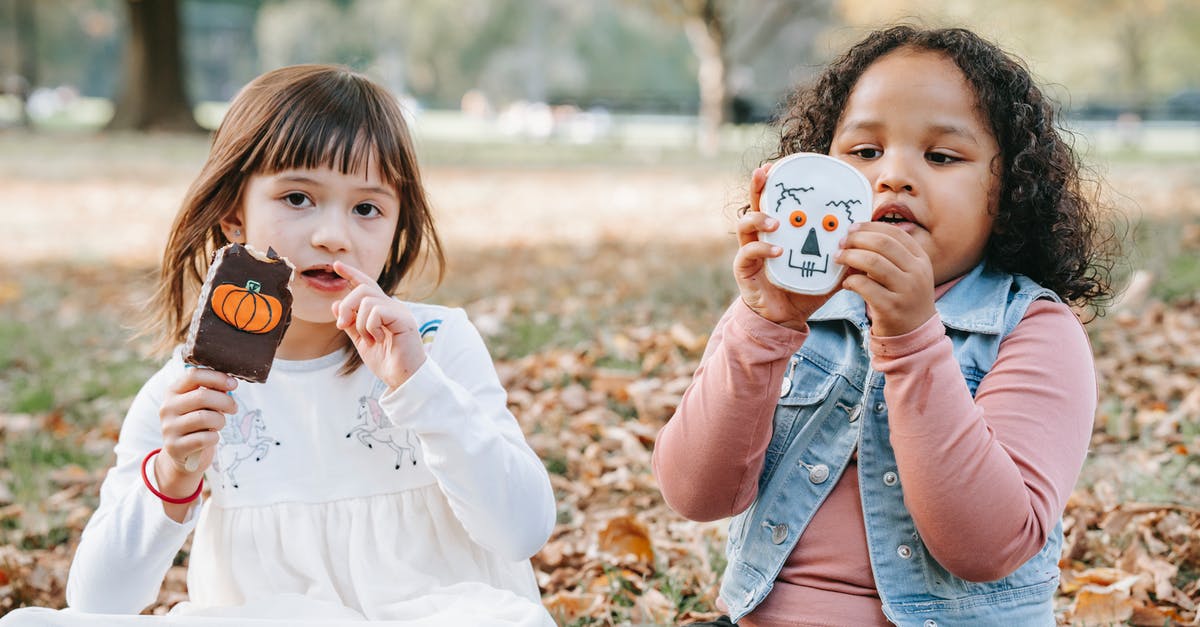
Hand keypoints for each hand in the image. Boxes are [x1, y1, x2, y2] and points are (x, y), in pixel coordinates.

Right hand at [156, 367, 236, 489]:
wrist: (183, 453)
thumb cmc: (198, 422)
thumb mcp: (202, 404)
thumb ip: (212, 391)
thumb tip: (229, 384)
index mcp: (173, 391)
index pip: (193, 375)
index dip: (217, 377)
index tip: (233, 384)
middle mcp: (167, 407)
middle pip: (202, 397)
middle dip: (225, 402)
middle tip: (234, 408)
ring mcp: (169, 428)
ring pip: (204, 418)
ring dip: (220, 421)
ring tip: (220, 423)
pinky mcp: (175, 447)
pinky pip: (204, 438)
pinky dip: (214, 438)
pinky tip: (212, 438)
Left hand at [331, 261, 425, 389]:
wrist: (402, 379)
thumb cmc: (386, 362)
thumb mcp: (361, 341)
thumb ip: (350, 323)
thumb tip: (335, 304)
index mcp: (383, 310)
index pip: (366, 285)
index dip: (351, 274)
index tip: (337, 265)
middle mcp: (392, 306)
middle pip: (362, 289)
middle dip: (346, 306)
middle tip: (341, 325)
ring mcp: (399, 311)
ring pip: (367, 300)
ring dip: (359, 322)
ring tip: (369, 339)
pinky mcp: (404, 320)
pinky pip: (377, 311)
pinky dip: (371, 327)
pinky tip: (378, 339)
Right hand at [734, 164, 834, 330]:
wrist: (786, 318)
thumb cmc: (804, 288)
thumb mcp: (828, 267)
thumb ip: (844, 252)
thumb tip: (868, 239)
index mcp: (780, 231)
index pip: (775, 202)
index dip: (774, 183)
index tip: (778, 166)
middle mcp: (761, 236)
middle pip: (754, 204)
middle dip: (758, 187)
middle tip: (765, 173)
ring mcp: (750, 251)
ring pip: (745, 225)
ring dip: (759, 218)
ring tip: (776, 221)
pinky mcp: (745, 269)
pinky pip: (749, 253)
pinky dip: (763, 249)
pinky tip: (778, 250)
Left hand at [835, 222, 935, 336]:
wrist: (915, 332)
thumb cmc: (903, 297)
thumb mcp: (906, 272)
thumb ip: (890, 254)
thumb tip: (858, 233)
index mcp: (921, 259)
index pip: (894, 233)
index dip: (870, 227)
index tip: (852, 228)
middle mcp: (917, 272)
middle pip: (882, 244)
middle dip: (857, 240)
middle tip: (841, 243)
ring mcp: (906, 290)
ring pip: (873, 262)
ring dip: (850, 257)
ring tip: (839, 259)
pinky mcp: (891, 307)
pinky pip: (864, 286)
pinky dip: (850, 281)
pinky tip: (846, 284)